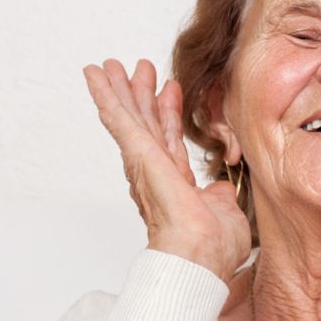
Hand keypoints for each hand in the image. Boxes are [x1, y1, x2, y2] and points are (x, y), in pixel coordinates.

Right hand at [83, 58, 249, 278]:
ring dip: (121, 90)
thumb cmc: (213, 247)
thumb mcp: (225, 211)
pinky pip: (118, 120)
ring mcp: (145, 164)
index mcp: (175, 184)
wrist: (200, 255)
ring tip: (111, 65)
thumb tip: (222, 188)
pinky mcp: (138, 156)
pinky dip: (105, 96)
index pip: (170, 141)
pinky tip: (95, 76)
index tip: (170, 89)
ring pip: (129, 117)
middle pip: (145, 124)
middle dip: (140, 95)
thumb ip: (220, 195)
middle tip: (135, 68)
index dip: (169, 113)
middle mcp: (155, 173)